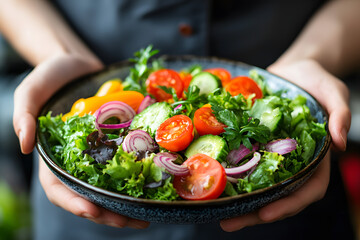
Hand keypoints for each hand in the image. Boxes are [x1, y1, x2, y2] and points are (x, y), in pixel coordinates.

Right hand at [14, 54, 148, 228]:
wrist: (78, 65)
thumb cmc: (51, 77)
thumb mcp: (31, 91)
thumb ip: (24, 115)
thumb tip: (24, 146)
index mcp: (53, 156)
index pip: (58, 188)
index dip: (73, 203)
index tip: (93, 210)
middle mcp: (77, 160)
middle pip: (89, 195)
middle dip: (108, 213)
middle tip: (132, 222)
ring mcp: (97, 154)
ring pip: (110, 187)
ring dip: (126, 205)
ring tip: (146, 215)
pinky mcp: (114, 144)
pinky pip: (125, 165)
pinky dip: (137, 179)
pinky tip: (154, 187)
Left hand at [220, 59, 350, 231]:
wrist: (293, 69)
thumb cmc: (317, 81)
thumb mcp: (333, 91)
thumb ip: (340, 115)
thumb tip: (339, 144)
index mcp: (315, 156)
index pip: (308, 188)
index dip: (289, 204)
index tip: (266, 213)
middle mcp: (293, 160)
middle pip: (278, 194)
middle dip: (255, 212)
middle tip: (228, 223)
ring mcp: (272, 153)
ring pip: (258, 184)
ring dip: (239, 201)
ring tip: (216, 212)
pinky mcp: (255, 143)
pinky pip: (243, 162)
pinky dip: (231, 175)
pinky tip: (213, 181)